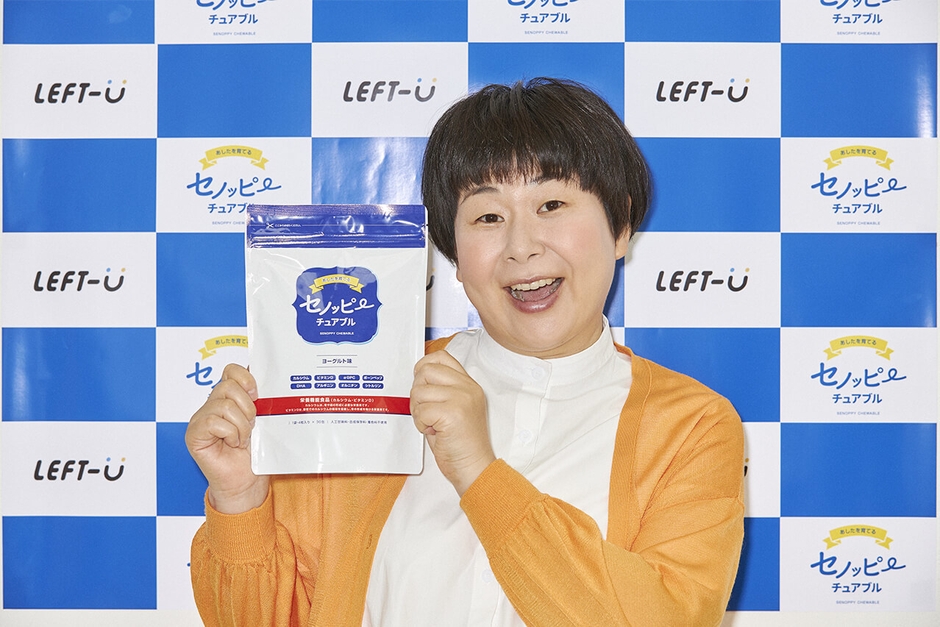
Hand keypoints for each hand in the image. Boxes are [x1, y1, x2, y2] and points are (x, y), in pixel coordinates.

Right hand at [185, 363, 269, 513]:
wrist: (247, 481)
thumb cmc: (254, 452)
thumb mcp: (262, 419)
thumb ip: (259, 399)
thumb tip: (267, 377)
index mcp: (228, 398)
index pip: (231, 370)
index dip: (246, 379)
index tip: (258, 395)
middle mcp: (211, 404)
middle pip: (228, 386)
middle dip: (247, 407)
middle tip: (251, 425)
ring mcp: (200, 418)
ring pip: (224, 405)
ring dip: (241, 425)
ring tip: (243, 439)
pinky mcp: (193, 433)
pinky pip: (214, 422)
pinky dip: (230, 434)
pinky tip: (232, 444)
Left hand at [411, 351, 495, 495]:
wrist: (474, 468)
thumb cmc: (460, 444)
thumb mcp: (456, 408)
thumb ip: (442, 390)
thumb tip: (418, 377)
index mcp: (469, 384)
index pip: (441, 357)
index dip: (424, 367)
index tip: (422, 385)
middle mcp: (468, 387)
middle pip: (425, 371)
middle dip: (418, 392)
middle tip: (427, 411)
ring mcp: (461, 399)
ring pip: (419, 391)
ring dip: (418, 410)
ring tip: (432, 424)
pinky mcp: (452, 413)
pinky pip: (421, 410)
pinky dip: (421, 423)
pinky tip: (434, 432)